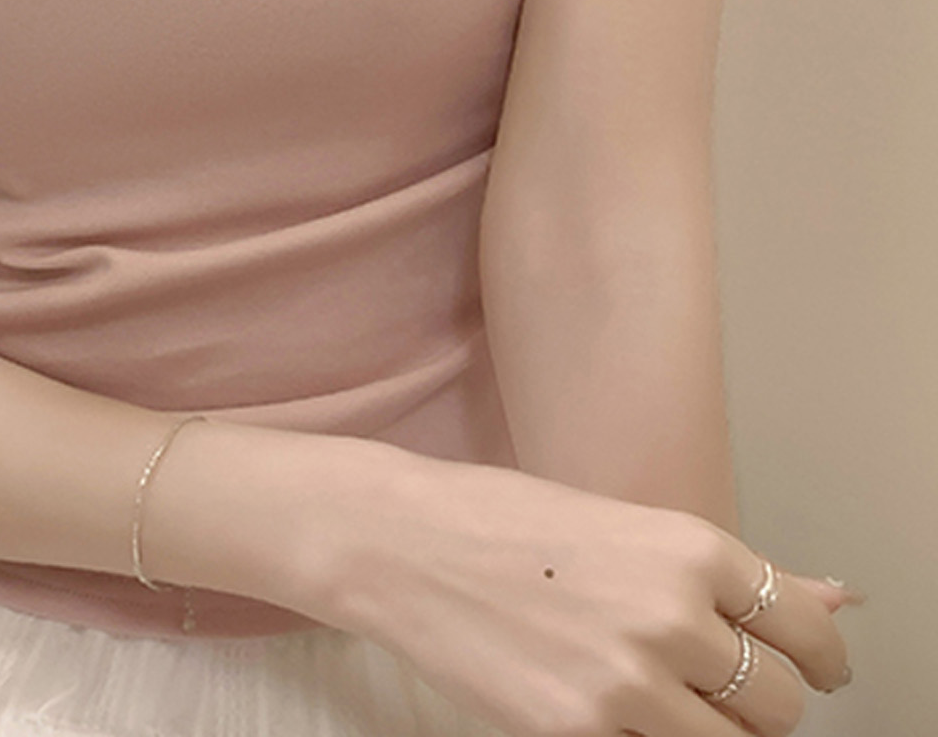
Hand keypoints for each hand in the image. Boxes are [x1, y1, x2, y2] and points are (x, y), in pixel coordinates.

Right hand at [303, 446, 855, 736]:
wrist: (400, 543)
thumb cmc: (503, 522)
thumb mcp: (623, 525)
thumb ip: (727, 573)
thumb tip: (836, 600)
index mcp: (686, 547)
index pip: (806, 631)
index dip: (819, 658)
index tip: (814, 667)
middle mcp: (671, 615)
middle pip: (782, 703)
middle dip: (762, 702)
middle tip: (720, 685)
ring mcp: (627, 684)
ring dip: (714, 731)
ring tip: (668, 701)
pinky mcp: (579, 735)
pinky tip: (617, 711)